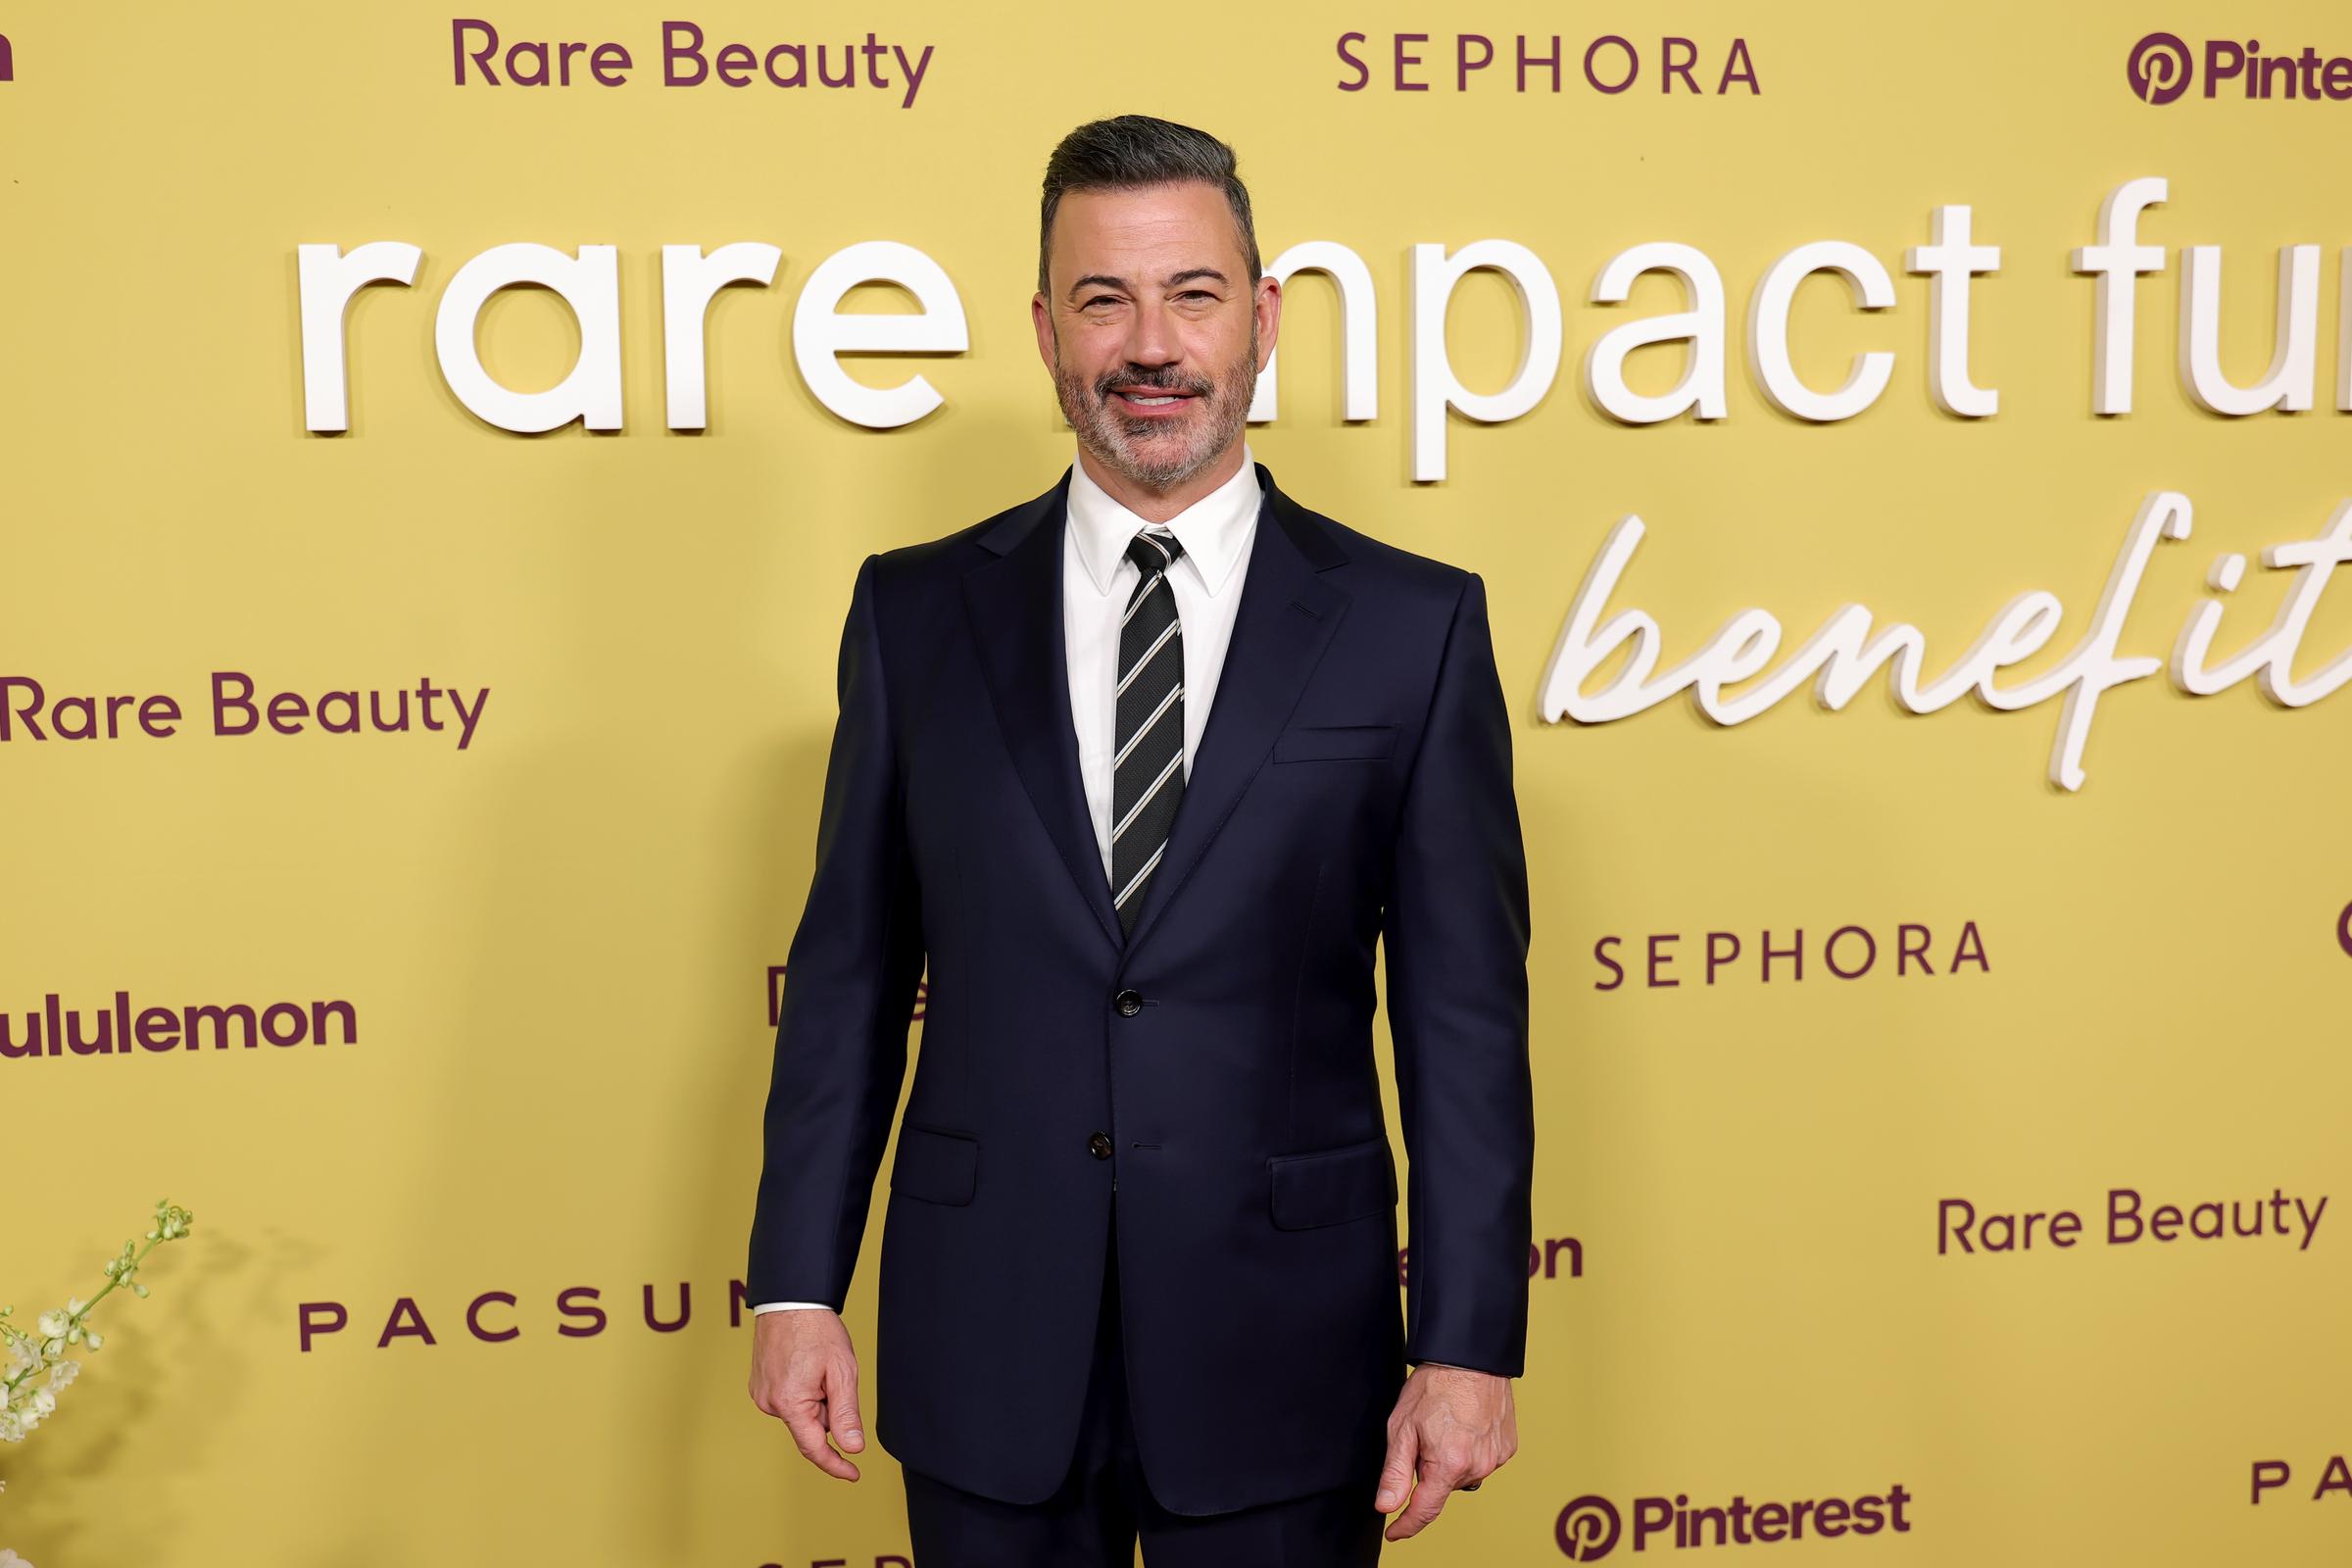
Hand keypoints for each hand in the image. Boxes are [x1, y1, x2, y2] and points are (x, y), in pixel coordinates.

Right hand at [747, 1308, 866, 1480]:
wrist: (790, 1301)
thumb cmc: (816, 1331)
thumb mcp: (841, 1372)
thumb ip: (846, 1414)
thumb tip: (853, 1448)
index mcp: (789, 1404)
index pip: (814, 1448)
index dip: (836, 1464)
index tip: (853, 1474)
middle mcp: (770, 1404)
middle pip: (810, 1426)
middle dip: (828, 1411)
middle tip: (834, 1377)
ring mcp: (762, 1395)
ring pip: (800, 1413)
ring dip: (816, 1399)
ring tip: (818, 1366)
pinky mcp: (759, 1386)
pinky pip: (788, 1401)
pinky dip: (803, 1392)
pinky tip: (806, 1366)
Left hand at [1373, 1363, 1516, 1539]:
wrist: (1470, 1357)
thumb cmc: (1435, 1385)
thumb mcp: (1402, 1427)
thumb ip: (1395, 1472)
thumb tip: (1386, 1506)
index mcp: (1449, 1464)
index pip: (1425, 1510)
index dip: (1406, 1525)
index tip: (1395, 1532)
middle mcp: (1477, 1466)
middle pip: (1443, 1487)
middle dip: (1428, 1471)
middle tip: (1423, 1436)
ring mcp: (1495, 1458)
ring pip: (1462, 1475)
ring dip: (1450, 1461)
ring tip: (1446, 1426)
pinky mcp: (1507, 1448)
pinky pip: (1481, 1461)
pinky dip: (1469, 1451)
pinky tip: (1464, 1426)